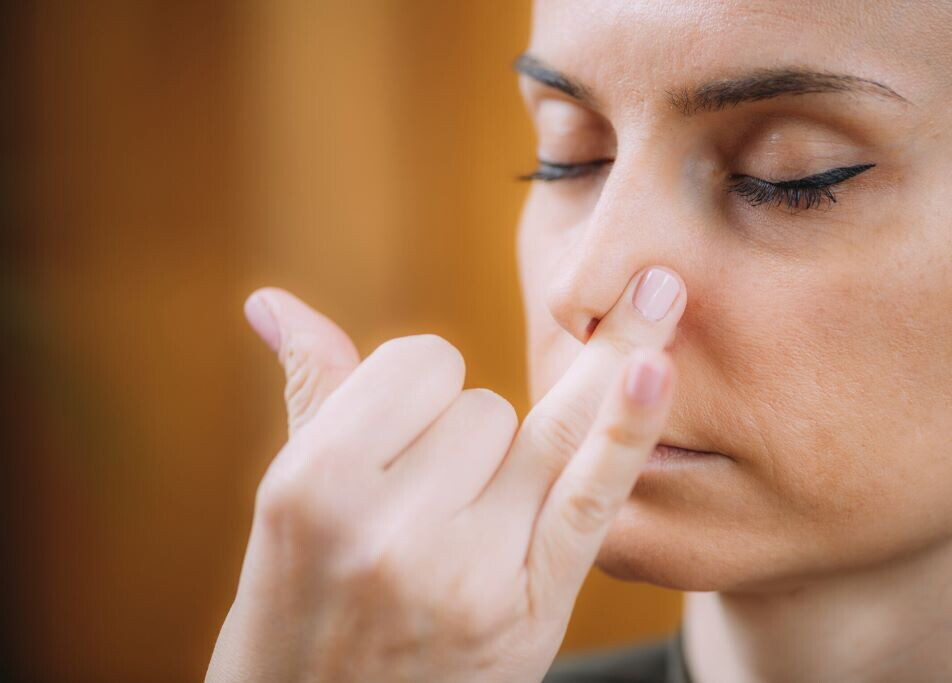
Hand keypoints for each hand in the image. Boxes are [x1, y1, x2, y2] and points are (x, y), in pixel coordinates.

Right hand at [207, 267, 685, 681]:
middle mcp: (389, 527)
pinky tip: (655, 364)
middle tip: (422, 516)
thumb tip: (272, 300)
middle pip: (486, 403)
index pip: (420, 361)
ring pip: (541, 431)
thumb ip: (311, 392)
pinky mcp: (532, 608)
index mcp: (315, 484)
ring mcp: (467, 570)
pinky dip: (627, 427)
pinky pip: (591, 494)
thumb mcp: (288, 507)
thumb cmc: (301, 606)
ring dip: (514, 463)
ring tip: (459, 526)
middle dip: (463, 440)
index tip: (398, 447)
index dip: (417, 393)